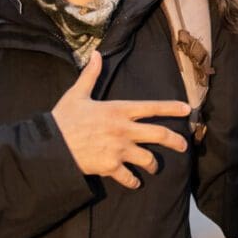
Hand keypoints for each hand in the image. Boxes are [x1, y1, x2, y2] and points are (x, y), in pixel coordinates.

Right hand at [50, 51, 190, 188]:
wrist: (50, 146)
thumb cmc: (63, 119)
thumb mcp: (77, 94)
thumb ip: (91, 75)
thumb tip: (96, 54)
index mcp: (118, 110)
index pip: (152, 107)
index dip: (172, 108)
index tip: (187, 110)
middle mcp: (124, 130)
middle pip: (159, 135)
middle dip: (176, 141)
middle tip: (184, 146)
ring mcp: (119, 150)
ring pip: (148, 159)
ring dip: (153, 165)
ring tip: (154, 168)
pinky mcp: (111, 167)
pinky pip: (129, 177)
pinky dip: (134, 181)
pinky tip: (135, 183)